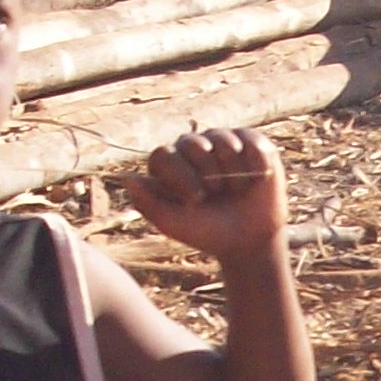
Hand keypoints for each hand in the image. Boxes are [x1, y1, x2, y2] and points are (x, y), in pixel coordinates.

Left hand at [127, 128, 288, 261]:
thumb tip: (125, 176)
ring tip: (236, 190)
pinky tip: (256, 179)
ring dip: (232, 171)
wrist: (248, 241)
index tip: (196, 201)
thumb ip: (147, 202)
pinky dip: (255, 164)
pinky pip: (251, 141)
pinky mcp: (251, 142)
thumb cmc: (206, 231)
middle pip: (191, 142)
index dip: (180, 177)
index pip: (163, 155)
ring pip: (222, 139)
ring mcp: (222, 141)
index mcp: (169, 164)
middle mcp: (193, 147)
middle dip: (207, 173)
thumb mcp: (173, 223)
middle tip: (216, 194)